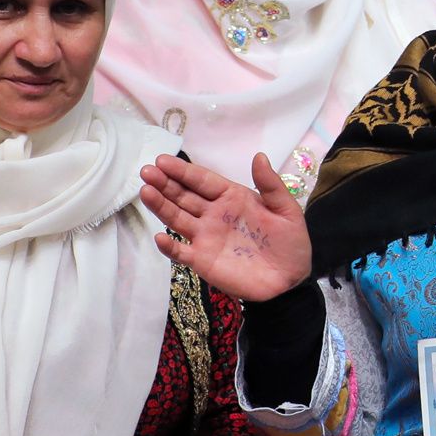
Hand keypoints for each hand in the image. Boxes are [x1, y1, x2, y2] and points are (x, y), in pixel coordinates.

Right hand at [139, 152, 311, 301]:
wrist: (290, 280)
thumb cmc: (290, 242)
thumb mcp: (286, 210)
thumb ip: (271, 185)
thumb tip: (259, 155)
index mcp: (233, 198)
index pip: (203, 180)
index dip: (183, 171)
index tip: (162, 160)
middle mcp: (214, 214)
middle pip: (184, 196)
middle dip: (165, 183)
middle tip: (146, 171)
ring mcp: (205, 237)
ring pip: (177, 218)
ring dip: (160, 206)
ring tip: (145, 191)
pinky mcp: (202, 260)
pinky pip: (180, 252)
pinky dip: (169, 246)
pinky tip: (159, 236)